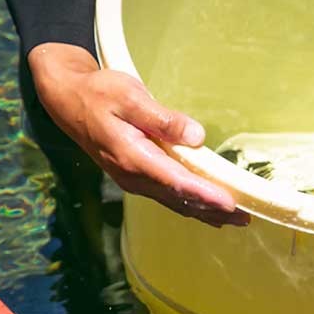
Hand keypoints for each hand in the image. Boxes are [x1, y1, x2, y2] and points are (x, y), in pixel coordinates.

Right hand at [28, 43, 248, 227]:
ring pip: (175, 203)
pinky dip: (190, 206)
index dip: (206, 195)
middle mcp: (134, 176)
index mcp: (134, 157)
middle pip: (180, 199)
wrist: (67, 100)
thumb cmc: (99, 93)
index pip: (177, 182)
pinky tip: (207, 212)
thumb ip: (162, 118)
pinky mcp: (136, 178)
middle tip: (246, 218)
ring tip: (234, 220)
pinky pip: (167, 198)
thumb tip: (195, 137)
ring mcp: (134, 180)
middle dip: (213, 210)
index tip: (230, 203)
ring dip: (205, 213)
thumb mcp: (130, 96)